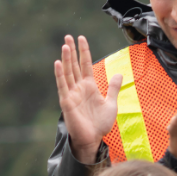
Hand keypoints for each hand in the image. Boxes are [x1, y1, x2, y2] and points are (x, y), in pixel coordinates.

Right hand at [55, 34, 121, 163]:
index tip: (81, 38)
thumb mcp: (111, 103)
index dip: (84, 51)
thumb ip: (113, 88)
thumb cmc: (101, 124)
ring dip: (66, 59)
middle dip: (72, 51)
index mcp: (89, 86)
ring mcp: (72, 94)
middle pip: (74, 65)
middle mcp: (79, 88)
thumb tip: (118, 73)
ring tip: (65, 45)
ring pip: (68, 73)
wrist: (93, 139)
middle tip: (68, 36)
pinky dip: (60, 74)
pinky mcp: (66, 102)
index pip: (85, 65)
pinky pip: (62, 86)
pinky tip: (58, 63)